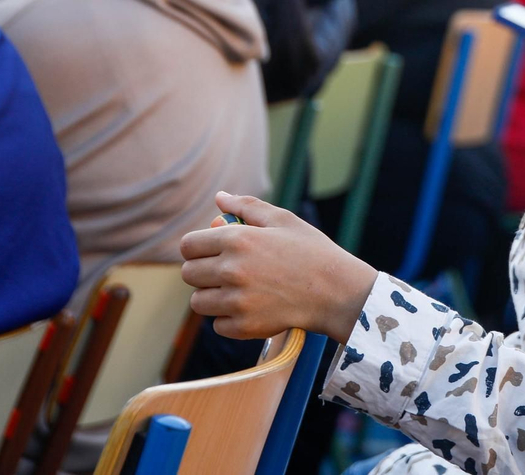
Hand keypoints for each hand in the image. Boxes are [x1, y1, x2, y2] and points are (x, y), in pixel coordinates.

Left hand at [180, 191, 377, 341]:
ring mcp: (236, 301)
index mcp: (238, 239)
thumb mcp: (283, 220)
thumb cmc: (312, 251)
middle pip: (189, 274)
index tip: (210, 252)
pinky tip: (251, 307)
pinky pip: (217, 325)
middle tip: (227, 271)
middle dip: (203, 271)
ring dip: (212, 297)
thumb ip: (247, 206)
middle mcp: (232, 270)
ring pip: (199, 302)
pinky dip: (229, 319)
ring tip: (239, 290)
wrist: (337, 291)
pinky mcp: (244, 326)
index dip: (197, 247)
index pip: (188, 245)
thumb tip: (220, 198)